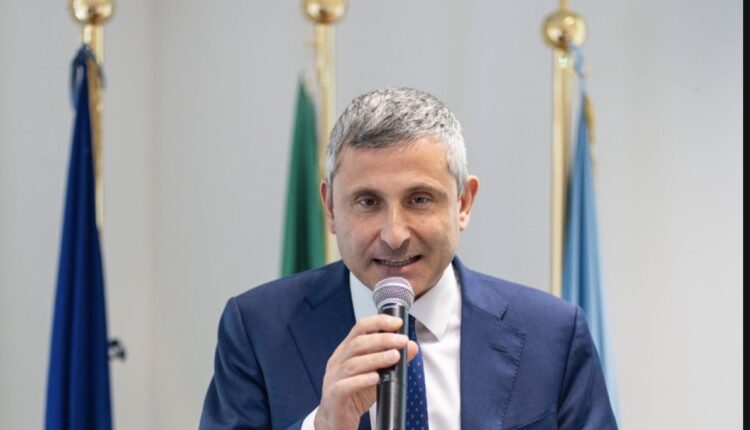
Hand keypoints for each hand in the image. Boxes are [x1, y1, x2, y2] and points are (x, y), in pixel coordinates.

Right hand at [314, 314, 417, 429]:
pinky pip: (346, 386)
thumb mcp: (377, 375)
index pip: (360, 328)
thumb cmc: (354, 395)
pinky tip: (376, 378)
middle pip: (358, 343)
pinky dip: (362, 380)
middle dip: (382, 340)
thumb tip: (411, 346)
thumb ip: (392, 360)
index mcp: (346, 351)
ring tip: (394, 357)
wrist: (336, 421)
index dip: (378, 322)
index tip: (397, 323)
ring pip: (353, 363)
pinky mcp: (334, 396)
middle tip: (401, 341)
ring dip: (376, 358)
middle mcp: (338, 361)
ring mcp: (333, 378)